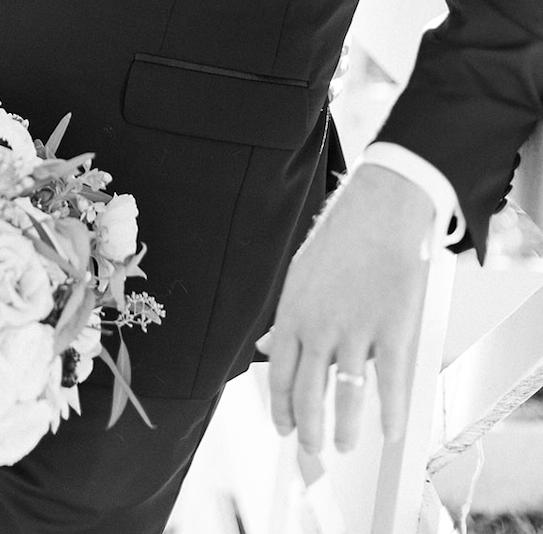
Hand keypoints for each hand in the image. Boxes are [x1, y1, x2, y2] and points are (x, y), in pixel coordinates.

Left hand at [263, 166, 434, 453]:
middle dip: (307, 432)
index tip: (285, 429)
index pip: (280, 377)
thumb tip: (269, 347)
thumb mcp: (301, 275)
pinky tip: (387, 431)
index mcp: (293, 314)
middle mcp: (319, 328)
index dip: (281, 409)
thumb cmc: (342, 239)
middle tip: (311, 451)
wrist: (379, 209)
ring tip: (344, 445)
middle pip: (308, 396)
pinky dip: (389, 414)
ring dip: (343, 430)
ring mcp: (356, 331)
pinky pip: (390, 385)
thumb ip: (288, 317)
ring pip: (345, 398)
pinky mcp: (392, 329)